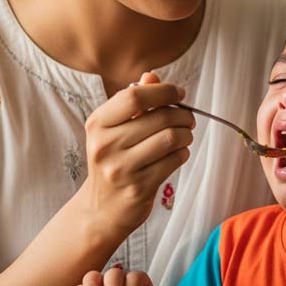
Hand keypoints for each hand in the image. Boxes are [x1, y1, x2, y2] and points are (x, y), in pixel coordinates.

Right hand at [81, 72, 193, 237]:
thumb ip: (133, 101)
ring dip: (186, 134)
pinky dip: (182, 153)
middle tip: (188, 118)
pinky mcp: (138, 188)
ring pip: (170, 138)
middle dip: (182, 115)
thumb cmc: (113, 161)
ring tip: (185, 135)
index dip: (163, 91)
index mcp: (97, 124)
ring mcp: (120, 168)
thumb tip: (152, 76)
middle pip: (158, 117)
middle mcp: (105, 145)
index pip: (134, 95)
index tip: (179, 93)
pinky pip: (173, 161)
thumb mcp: (114, 129)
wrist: (101, 209)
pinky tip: (178, 154)